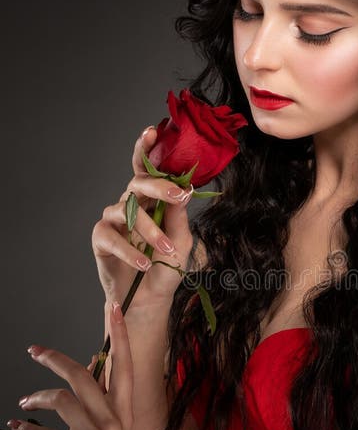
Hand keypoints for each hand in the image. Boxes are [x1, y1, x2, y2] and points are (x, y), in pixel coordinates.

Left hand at [8, 301, 138, 429]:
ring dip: (36, 397)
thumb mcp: (115, 429)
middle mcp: (113, 418)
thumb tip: (93, 363)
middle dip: (54, 358)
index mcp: (124, 409)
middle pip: (81, 374)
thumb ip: (103, 399)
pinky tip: (17, 426)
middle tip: (34, 351)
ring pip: (61, 399)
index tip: (114, 306)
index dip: (119, 334)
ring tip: (24, 404)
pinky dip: (27, 429)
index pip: (123, 364)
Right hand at [91, 127, 195, 310]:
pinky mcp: (101, 239)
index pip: (148, 169)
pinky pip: (113, 238)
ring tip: (166, 251)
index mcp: (151, 199)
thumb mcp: (181, 242)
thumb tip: (184, 189)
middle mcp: (130, 203)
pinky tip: (145, 262)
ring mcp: (113, 219)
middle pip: (137, 183)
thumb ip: (179, 216)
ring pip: (128, 212)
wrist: (150, 298)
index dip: (147, 148)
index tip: (153, 131)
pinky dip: (131, 251)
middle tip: (176, 196)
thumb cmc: (167, 266)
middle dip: (158, 186)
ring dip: (149, 231)